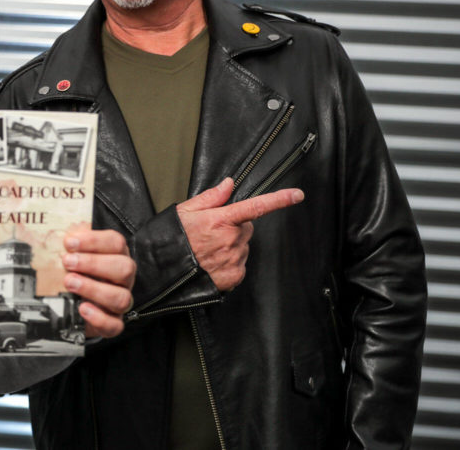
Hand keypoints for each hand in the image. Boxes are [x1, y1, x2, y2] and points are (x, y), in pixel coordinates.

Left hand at [62, 229, 136, 338]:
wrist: (73, 303)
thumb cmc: (75, 270)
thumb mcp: (73, 252)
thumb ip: (71, 242)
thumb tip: (61, 232)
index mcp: (116, 255)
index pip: (116, 242)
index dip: (93, 241)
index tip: (69, 243)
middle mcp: (123, 278)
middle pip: (124, 268)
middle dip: (94, 263)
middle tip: (68, 262)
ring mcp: (121, 301)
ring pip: (121, 297)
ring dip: (93, 289)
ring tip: (69, 282)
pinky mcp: (113, 323)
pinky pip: (115, 325)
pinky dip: (99, 318)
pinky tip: (82, 308)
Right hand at [177, 178, 303, 291]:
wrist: (162, 269)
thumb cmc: (172, 239)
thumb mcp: (185, 211)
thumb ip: (211, 197)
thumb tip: (228, 184)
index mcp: (220, 220)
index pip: (255, 206)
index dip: (278, 200)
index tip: (296, 195)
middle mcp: (230, 239)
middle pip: (246, 228)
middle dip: (234, 228)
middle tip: (212, 233)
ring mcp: (233, 258)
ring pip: (242, 247)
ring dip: (231, 247)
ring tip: (208, 251)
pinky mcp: (233, 275)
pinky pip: (240, 265)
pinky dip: (230, 263)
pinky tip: (212, 263)